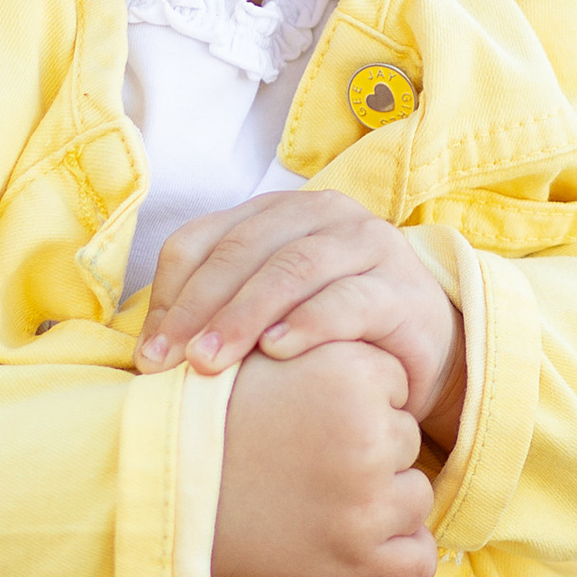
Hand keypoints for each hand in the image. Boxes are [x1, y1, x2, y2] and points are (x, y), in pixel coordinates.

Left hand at [139, 191, 465, 439]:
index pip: (204, 238)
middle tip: (172, 362)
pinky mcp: (401, 288)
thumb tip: (148, 350)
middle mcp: (322, 215)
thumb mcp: (270, 314)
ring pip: (292, 269)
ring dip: (244, 315)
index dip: (170, 293)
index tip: (150, 353)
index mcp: (277, 213)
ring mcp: (367, 245)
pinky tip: (277, 351)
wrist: (427, 355)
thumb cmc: (334, 335)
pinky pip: (348, 300)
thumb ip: (219, 313)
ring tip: (211, 362)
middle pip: (242, 251)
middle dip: (199, 308)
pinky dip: (307, 324)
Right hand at [209, 341, 436, 576]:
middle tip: (298, 461)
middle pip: (404, 439)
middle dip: (363, 450)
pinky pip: (417, 560)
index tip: (304, 414)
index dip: (351, 401)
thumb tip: (393, 371)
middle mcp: (367, 434)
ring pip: (414, 496)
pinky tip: (343, 543)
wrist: (152, 495)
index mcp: (349, 372)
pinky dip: (392, 558)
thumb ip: (330, 352)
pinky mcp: (360, 562)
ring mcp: (366, 503)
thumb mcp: (267, 358)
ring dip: (377, 503)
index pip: (394, 385)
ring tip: (308, 499)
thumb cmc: (204, 422)